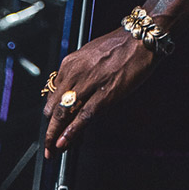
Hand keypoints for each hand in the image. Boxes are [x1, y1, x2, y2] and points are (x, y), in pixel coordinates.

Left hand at [43, 28, 156, 158]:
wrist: (141, 39)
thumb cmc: (120, 45)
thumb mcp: (91, 54)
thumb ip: (79, 73)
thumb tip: (73, 93)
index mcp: (70, 63)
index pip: (52, 95)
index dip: (50, 115)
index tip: (50, 126)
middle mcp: (75, 73)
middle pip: (54, 107)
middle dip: (49, 129)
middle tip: (47, 144)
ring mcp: (88, 84)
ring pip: (63, 114)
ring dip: (55, 135)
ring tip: (52, 150)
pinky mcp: (104, 94)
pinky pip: (83, 116)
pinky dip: (71, 132)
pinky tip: (65, 143)